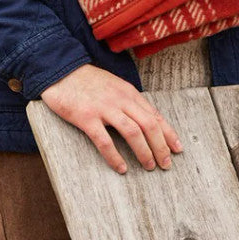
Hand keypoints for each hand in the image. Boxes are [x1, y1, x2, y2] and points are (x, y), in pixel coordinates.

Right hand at [41, 64, 182, 173]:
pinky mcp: (86, 117)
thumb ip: (130, 102)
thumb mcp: (115, 87)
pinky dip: (115, 157)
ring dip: (144, 152)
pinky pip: (104, 141)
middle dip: (160, 147)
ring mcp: (104, 108)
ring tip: (149, 167)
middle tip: (166, 164)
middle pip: (149, 125)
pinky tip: (121, 168)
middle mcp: (121, 100)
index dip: (168, 134)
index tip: (177, 149)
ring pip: (132, 132)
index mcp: (129, 93)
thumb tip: (146, 121)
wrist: (61, 70)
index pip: (155, 115)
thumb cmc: (88, 82)